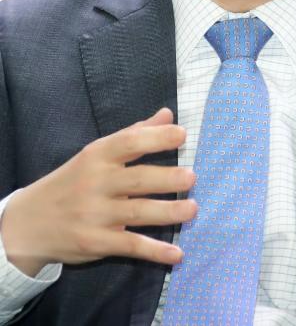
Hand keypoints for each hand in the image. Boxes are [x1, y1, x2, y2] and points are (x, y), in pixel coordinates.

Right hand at [0, 108, 194, 276]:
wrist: (29, 222)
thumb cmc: (74, 180)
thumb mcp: (97, 153)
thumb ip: (134, 134)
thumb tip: (168, 115)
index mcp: (98, 155)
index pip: (129, 142)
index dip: (156, 137)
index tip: (182, 134)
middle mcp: (97, 182)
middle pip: (137, 179)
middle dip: (166, 178)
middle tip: (191, 177)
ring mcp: (95, 214)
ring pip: (137, 212)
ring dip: (168, 212)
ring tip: (192, 209)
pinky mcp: (96, 242)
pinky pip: (130, 245)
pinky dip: (154, 251)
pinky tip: (176, 254)